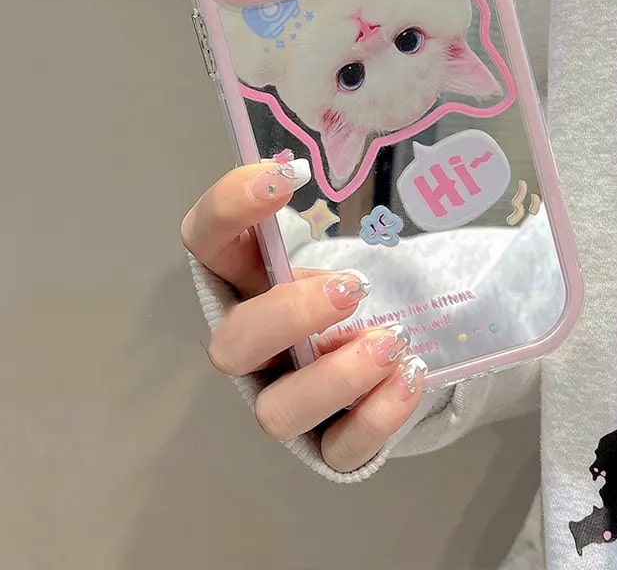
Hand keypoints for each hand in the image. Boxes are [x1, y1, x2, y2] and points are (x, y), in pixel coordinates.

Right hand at [181, 160, 426, 471]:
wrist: (388, 345)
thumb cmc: (349, 284)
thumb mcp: (329, 242)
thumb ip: (325, 216)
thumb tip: (309, 168)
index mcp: (244, 283)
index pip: (205, 241)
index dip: (228, 208)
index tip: (286, 176)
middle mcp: (254, 348)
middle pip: (231, 345)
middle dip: (289, 316)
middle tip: (353, 287)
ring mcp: (285, 400)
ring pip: (275, 413)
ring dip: (336, 377)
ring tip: (393, 341)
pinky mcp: (327, 445)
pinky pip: (340, 449)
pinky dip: (378, 415)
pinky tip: (411, 373)